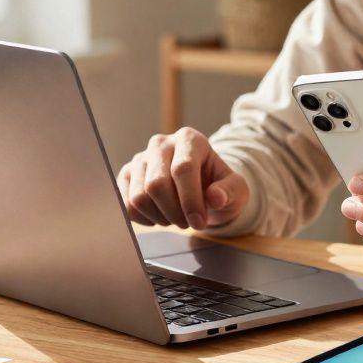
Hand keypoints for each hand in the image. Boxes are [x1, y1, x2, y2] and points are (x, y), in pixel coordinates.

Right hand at [117, 127, 248, 230]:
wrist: (202, 189)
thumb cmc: (219, 188)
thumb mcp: (236, 190)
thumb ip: (230, 191)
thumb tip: (215, 198)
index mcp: (190, 139)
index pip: (182, 169)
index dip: (190, 201)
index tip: (199, 223)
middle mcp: (161, 143)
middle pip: (156, 184)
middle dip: (174, 212)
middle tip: (189, 223)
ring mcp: (140, 158)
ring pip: (139, 196)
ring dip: (160, 217)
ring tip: (176, 218)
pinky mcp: (126, 176)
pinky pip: (125, 205)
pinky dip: (143, 219)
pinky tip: (159, 217)